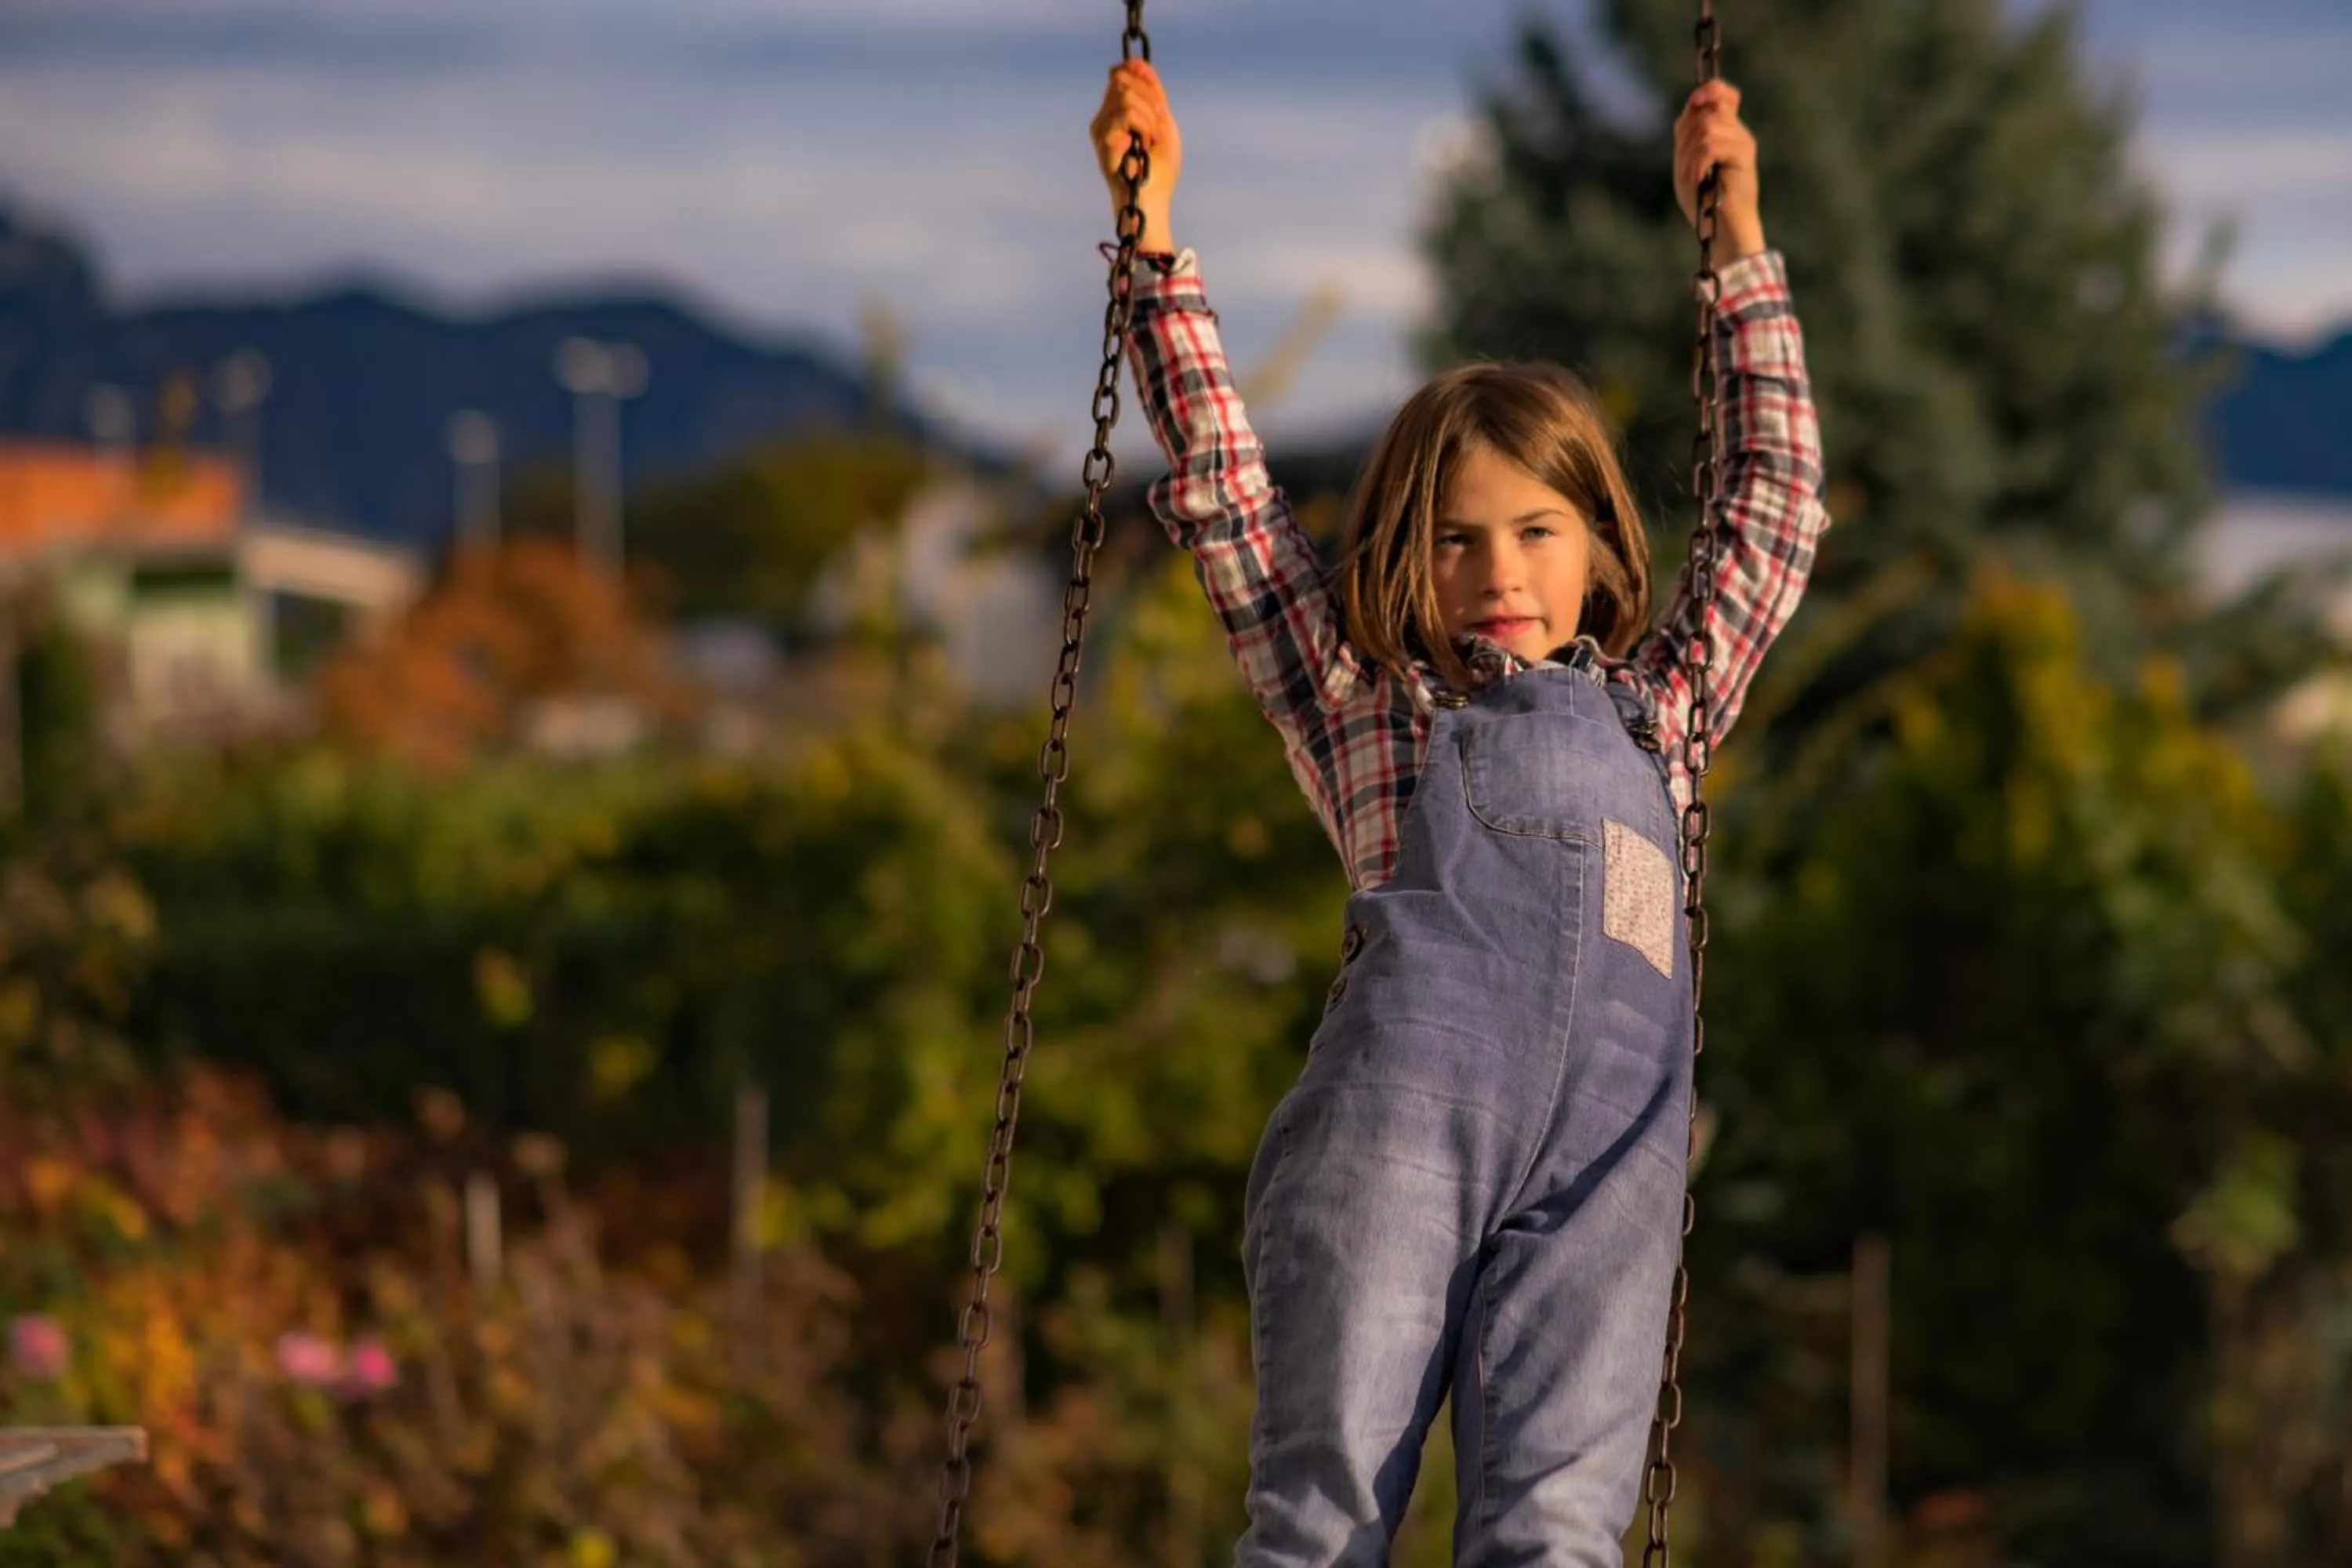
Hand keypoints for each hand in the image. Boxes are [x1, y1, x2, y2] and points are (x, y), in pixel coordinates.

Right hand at [1089, 59, 1180, 251]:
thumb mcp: (1162, 121)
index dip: (1140, 76)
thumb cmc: (1159, 167)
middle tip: (1157, 126)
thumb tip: (1138, 62)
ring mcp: (1101, 130)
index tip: (1157, 100)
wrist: (1154, 199)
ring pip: (1125, 96)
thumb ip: (1152, 92)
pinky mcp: (1103, 142)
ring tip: (1151, 141)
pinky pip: (1125, 115)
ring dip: (1148, 118)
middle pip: (1122, 80)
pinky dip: (1144, 127)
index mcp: (1116, 112)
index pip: (1120, 74)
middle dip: (1149, 98)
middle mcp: (1104, 118)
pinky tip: (1144, 147)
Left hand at [1673, 81, 1765, 269]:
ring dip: (1691, 154)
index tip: (1695, 103)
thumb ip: (1688, 134)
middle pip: (1709, 108)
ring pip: (1708, 127)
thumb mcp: (1687, 163)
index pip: (1721, 93)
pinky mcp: (1744, 156)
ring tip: (1693, 178)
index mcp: (1724, 131)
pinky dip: (1698, 163)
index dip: (1707, 91)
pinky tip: (1698, 179)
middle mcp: (1737, 132)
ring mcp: (1742, 142)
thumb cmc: (1704, 201)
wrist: (1723, 229)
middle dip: (1688, 136)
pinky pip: (1712, 145)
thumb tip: (1691, 108)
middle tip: (1688, 166)